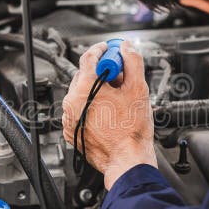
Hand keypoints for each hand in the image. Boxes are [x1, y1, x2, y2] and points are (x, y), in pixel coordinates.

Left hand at [62, 41, 156, 188]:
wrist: (127, 161)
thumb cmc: (131, 130)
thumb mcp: (138, 89)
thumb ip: (133, 62)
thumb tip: (127, 48)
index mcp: (85, 88)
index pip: (88, 57)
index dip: (102, 50)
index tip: (110, 49)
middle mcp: (72, 102)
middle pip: (85, 75)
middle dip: (102, 72)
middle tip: (120, 76)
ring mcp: (70, 118)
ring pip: (82, 94)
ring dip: (97, 91)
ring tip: (117, 99)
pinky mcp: (72, 131)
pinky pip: (79, 111)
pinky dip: (91, 107)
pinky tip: (108, 113)